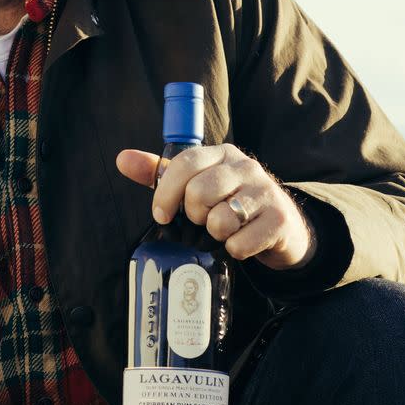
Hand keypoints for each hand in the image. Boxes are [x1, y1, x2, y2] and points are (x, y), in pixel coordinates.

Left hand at [116, 142, 316, 271]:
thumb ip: (161, 173)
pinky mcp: (279, 220)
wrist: (283, 227)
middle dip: (193, 216)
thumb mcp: (197, 184)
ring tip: (224, 231)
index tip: (161, 215)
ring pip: (219, 219)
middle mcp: (246, 167)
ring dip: (215, 235)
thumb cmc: (231, 203)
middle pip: (199, 192)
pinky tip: (241, 243)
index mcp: (222, 154)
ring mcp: (265, 192)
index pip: (185, 162)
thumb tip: (122, 159)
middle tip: (203, 221)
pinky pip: (239, 243)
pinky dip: (234, 250)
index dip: (166, 192)